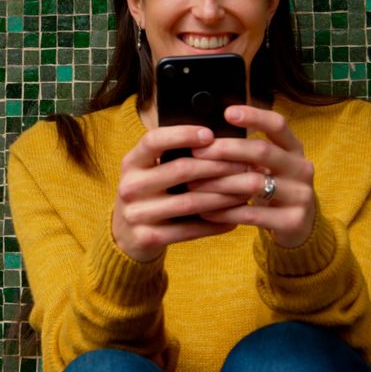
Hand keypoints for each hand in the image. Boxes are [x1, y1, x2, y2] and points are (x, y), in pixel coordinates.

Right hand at [112, 126, 246, 261]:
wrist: (124, 237)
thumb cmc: (148, 195)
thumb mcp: (148, 172)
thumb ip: (171, 157)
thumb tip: (216, 140)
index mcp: (131, 163)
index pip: (153, 140)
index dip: (182, 134)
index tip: (210, 134)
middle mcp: (130, 187)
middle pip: (179, 170)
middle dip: (217, 166)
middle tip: (244, 165)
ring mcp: (136, 214)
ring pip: (190, 202)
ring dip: (223, 196)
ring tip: (245, 192)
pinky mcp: (148, 237)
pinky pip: (189, 230)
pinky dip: (214, 223)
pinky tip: (233, 218)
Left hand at [189, 105, 317, 247]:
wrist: (300, 226)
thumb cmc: (274, 188)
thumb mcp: (269, 166)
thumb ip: (247, 152)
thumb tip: (205, 138)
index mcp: (294, 149)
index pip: (277, 124)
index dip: (254, 116)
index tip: (227, 112)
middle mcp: (301, 168)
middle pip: (262, 151)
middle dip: (226, 149)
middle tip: (197, 152)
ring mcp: (300, 195)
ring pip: (254, 183)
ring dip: (220, 183)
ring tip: (194, 184)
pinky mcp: (293, 221)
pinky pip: (252, 214)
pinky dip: (225, 212)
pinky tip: (206, 211)